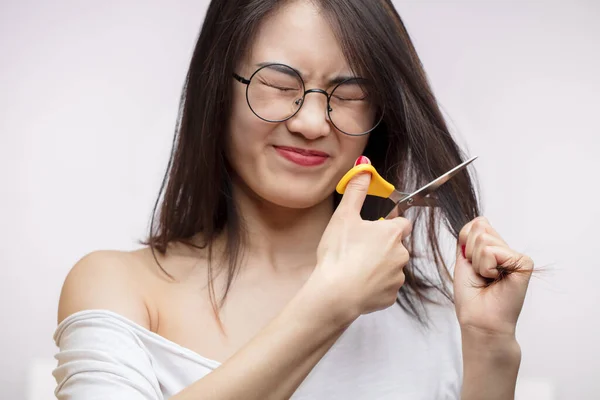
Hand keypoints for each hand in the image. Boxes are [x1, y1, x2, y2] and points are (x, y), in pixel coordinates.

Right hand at [311, 157, 412, 319]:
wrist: (335, 294)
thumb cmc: (339, 254)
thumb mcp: (344, 216)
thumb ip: (356, 190)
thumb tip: (364, 166)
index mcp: (393, 233)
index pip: (401, 223)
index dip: (387, 224)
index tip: (372, 229)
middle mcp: (401, 255)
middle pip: (396, 245)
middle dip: (380, 246)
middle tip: (356, 249)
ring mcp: (397, 278)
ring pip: (391, 267)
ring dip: (377, 266)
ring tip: (354, 268)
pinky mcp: (390, 297)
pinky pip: (384, 287)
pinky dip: (373, 286)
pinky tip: (356, 284)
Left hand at [454, 216, 533, 336]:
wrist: (479, 320)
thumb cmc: (471, 297)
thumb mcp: (463, 260)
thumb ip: (469, 238)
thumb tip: (479, 219)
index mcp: (493, 249)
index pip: (476, 224)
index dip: (466, 243)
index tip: (471, 265)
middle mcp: (506, 250)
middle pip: (479, 228)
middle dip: (471, 253)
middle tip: (480, 275)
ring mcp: (516, 256)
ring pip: (484, 239)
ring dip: (477, 263)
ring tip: (487, 279)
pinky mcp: (524, 263)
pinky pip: (492, 251)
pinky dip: (486, 267)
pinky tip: (495, 280)